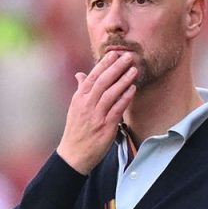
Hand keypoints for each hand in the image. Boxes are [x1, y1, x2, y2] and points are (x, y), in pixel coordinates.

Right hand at [56, 51, 136, 174]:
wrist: (74, 154)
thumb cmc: (76, 130)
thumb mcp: (75, 108)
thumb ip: (80, 90)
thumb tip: (80, 74)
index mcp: (79, 98)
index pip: (92, 77)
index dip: (104, 64)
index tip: (114, 54)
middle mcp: (86, 104)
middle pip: (102, 81)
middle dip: (116, 67)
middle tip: (128, 56)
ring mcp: (96, 115)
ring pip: (111, 93)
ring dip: (123, 80)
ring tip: (134, 70)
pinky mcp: (105, 126)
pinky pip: (117, 108)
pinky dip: (125, 97)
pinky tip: (133, 89)